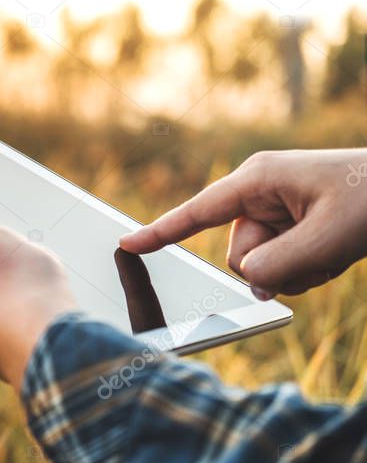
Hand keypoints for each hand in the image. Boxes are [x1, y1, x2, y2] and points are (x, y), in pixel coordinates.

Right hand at [120, 149, 366, 298]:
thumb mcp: (329, 238)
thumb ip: (279, 266)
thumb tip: (249, 282)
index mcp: (257, 180)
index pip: (197, 212)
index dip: (160, 230)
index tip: (125, 243)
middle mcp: (259, 193)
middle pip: (238, 254)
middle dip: (276, 267)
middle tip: (318, 258)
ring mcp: (275, 210)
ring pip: (260, 266)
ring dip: (298, 271)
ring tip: (334, 252)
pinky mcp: (291, 225)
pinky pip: (281, 266)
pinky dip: (308, 269)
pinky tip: (336, 253)